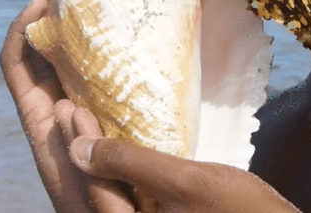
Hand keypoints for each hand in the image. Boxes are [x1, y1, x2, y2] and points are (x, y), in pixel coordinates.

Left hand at [0, 0, 136, 211]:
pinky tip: (134, 31)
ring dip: (83, 19)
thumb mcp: (96, 203)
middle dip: (54, 6)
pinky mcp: (111, 116)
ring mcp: (84, 113)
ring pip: (74, 56)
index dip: (22, 25)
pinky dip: (109, 46)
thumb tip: (69, 108)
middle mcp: (58, 114)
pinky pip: (102, 72)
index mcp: (43, 129)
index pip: (16, 65)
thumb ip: (86, 164)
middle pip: (44, 48)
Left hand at [66, 132, 299, 212]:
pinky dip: (121, 172)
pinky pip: (131, 197)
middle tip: (71, 109)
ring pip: (112, 194)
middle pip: (96, 192)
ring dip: (99, 158)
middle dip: (81, 149)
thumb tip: (77, 149)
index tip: (71, 108)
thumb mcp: (185, 181)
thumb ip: (131, 164)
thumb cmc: (240, 211)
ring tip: (90, 120)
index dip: (79, 145)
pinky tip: (122, 147)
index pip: (94, 188)